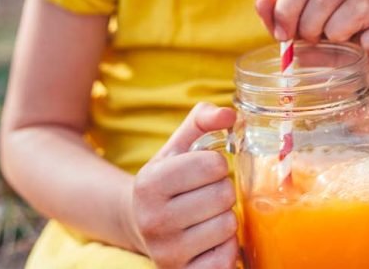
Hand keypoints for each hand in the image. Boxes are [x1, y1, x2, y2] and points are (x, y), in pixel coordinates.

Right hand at [124, 103, 238, 268]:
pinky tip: (209, 239)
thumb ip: (203, 120)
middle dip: (223, 190)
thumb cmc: (167, 180)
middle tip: (207, 194)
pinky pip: (228, 258)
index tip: (205, 170)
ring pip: (228, 226)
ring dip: (226, 218)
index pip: (213, 164)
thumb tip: (230, 114)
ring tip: (207, 216)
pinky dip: (226, 246)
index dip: (217, 164)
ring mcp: (167, 252)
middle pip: (224, 195)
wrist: (139, 224)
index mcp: (150, 183)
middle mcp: (153, 220)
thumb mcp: (178, 146)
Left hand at [255, 0, 368, 118]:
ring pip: (357, 6)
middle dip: (309, 22)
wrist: (358, 100)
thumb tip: (261, 1)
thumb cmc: (326, 68)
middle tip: (309, 44)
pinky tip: (364, 53)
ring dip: (337, 29)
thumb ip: (278, 23)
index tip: (282, 35)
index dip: (288, 7)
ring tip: (334, 47)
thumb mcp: (296, 46)